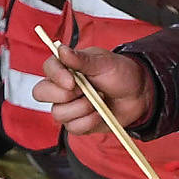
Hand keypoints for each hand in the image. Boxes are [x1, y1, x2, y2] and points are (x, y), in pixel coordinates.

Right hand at [34, 45, 150, 140]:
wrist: (138, 94)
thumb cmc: (120, 73)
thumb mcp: (103, 62)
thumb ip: (81, 59)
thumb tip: (61, 49)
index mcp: (66, 67)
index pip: (47, 69)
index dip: (56, 76)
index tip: (72, 81)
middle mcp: (61, 87)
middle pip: (41, 93)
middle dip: (65, 96)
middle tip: (86, 91)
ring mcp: (67, 106)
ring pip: (58, 114)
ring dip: (82, 109)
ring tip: (98, 101)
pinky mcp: (77, 123)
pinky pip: (73, 128)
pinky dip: (89, 122)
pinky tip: (99, 113)